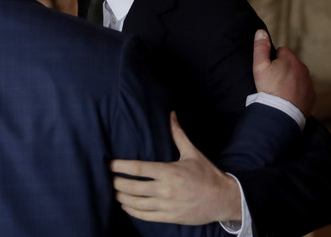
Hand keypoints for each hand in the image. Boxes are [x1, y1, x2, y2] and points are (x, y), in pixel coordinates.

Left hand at [110, 112, 241, 223]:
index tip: (109, 164)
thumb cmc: (207, 174)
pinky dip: (132, 211)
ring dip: (121, 197)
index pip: (139, 169)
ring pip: (136, 203)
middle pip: (133, 187)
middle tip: (107, 178)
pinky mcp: (170, 217)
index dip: (121, 166)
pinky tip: (125, 205)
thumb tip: (171, 114)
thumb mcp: (192, 153)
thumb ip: (178, 134)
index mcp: (170, 172)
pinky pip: (146, 216)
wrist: (223, 199)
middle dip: (116, 183)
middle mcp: (166, 189)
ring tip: (113, 191)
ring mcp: (167, 205)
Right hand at [253, 29, 314, 116]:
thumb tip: (261, 31)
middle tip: (273, 82)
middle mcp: (303, 68)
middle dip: (283, 69)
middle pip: (291, 64)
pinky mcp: (311, 96)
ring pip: (298, 77)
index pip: (282, 51)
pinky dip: (297, 93)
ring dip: (291, 81)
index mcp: (291, 59)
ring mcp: (309, 83)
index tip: (269, 70)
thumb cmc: (269, 89)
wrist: (282, 114)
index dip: (273, 59)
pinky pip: (303, 90)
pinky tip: (287, 100)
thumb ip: (260, 47)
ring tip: (279, 92)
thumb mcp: (259, 66)